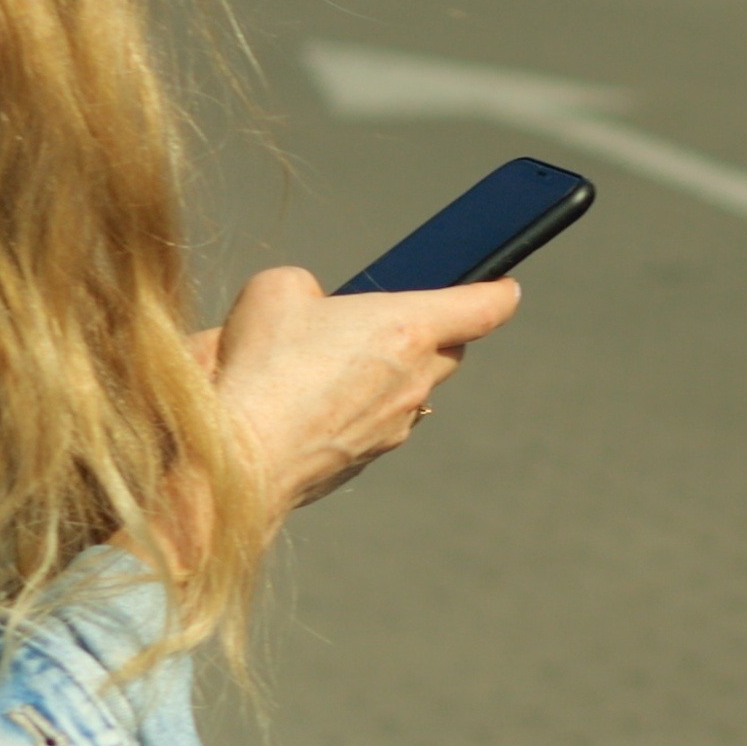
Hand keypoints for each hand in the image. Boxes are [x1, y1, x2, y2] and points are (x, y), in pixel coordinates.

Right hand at [202, 266, 518, 535]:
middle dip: (432, 334)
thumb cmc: (262, 365)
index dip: (497, 292)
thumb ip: (310, 290)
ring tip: (334, 362)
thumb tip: (313, 311)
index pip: (482, 307)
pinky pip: (375, 425)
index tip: (507, 287)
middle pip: (449, 351)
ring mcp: (394, 426)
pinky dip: (356, 411)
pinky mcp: (365, 459)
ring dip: (388, 375)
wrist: (239, 457)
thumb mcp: (278, 291)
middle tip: (393, 319)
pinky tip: (311, 404)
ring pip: (410, 392)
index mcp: (408, 328)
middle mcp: (414, 380)